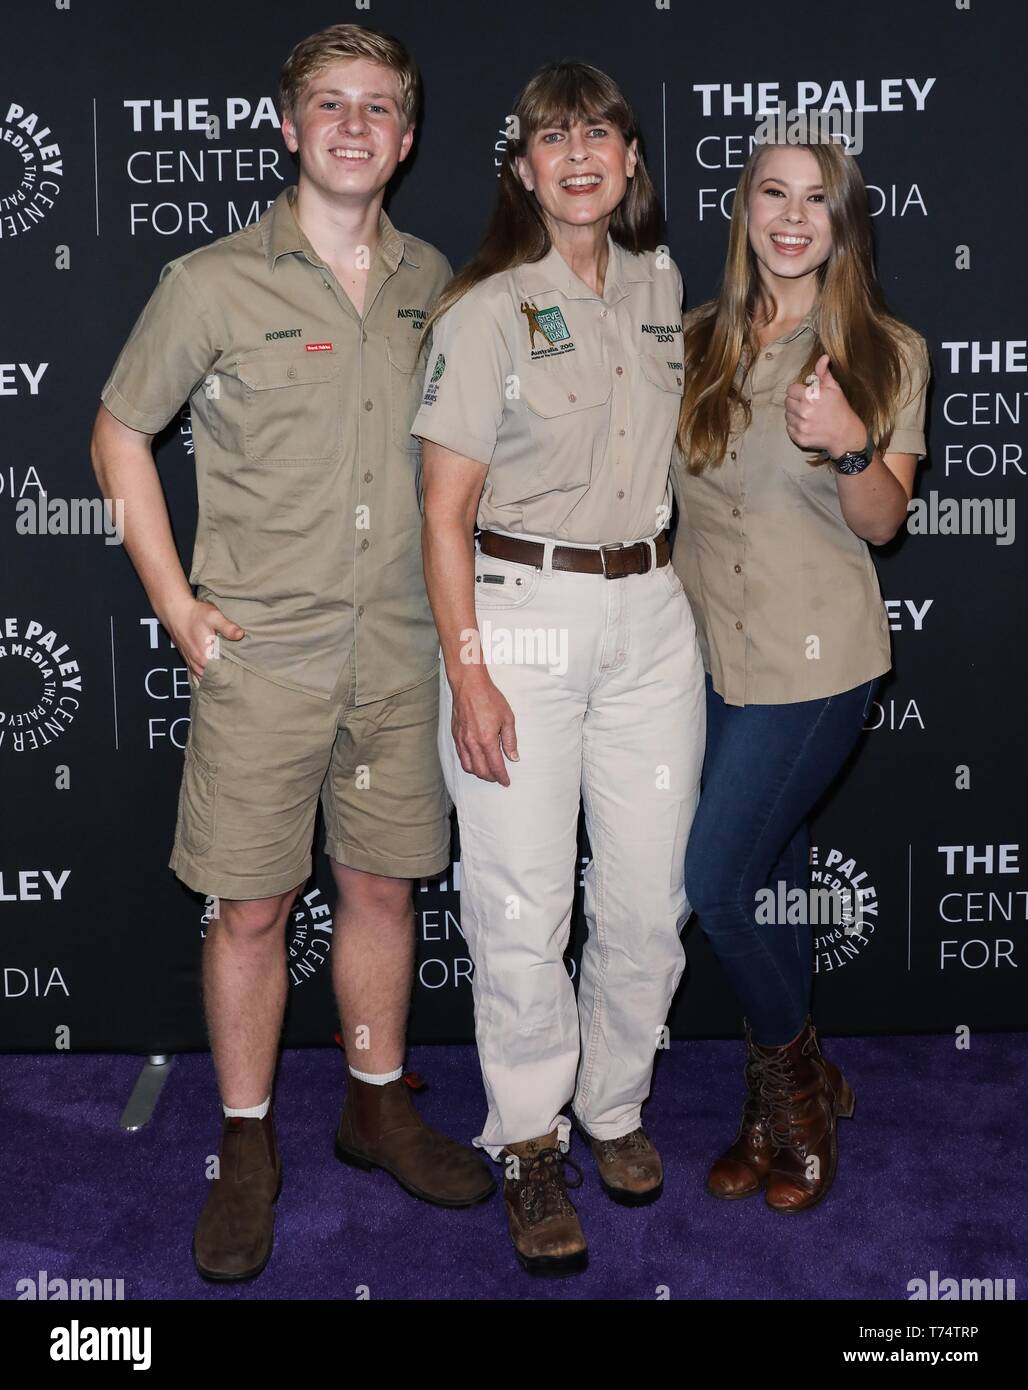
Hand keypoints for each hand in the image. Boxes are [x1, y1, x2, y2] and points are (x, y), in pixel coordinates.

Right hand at [161, 595, 245, 684]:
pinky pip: (196, 677)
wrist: (176, 611)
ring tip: (228, 683)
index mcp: (205, 658)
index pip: (222, 677)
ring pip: (204, 681)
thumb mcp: (214, 617)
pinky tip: (213, 680)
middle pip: (214, 681)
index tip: (242, 677)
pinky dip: (205, 680)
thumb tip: (240, 634)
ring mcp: (191, 664)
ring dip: (215, 682)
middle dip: (225, 682)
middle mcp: (197, 664)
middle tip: (239, 682)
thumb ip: (228, 627)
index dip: (233, 678)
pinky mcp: (189, 661)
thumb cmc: (194, 614)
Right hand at [449, 670, 518, 785]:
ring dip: (478, 773)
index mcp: (487, 740)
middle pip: (481, 771)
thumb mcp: (508, 718)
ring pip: (468, 767)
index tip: (506, 782)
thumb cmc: (489, 699)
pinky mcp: (455, 736)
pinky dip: (468, 764)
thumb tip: (513, 757)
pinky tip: (475, 760)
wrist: (469, 686)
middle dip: (491, 777)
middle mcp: (472, 743)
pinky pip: (460, 756)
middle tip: (498, 777)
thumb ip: (510, 740)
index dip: (502, 777)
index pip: (495, 766)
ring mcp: (462, 740)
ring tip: (487, 771)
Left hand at [784, 353, 865, 460]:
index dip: (798, 391)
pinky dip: (796, 426)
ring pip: (787, 415)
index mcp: (810, 396)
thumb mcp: (834, 388)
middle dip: (796, 402)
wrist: (846, 434)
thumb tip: (823, 357)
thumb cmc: (840, 408)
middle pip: (787, 402)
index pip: (790, 389)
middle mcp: (803, 411)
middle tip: (808, 405)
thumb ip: (823, 372)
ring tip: (808, 415)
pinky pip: (789, 428)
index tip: (806, 394)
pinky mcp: (799, 438)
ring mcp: (801, 426)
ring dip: (795, 414)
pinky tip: (807, 425)